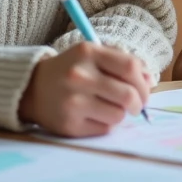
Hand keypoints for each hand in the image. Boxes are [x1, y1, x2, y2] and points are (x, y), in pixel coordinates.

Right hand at [18, 42, 151, 137]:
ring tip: (108, 108)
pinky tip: (93, 116)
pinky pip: (104, 129)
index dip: (144, 81)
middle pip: (128, 94)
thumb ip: (121, 63)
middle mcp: (79, 76)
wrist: (32, 89)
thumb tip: (150, 81)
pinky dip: (105, 124)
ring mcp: (73, 102)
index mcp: (87, 52)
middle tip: (136, 106)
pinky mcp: (69, 125)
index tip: (145, 89)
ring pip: (118, 115)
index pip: (130, 66)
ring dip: (120, 114)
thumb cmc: (70, 70)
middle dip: (138, 103)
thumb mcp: (92, 56)